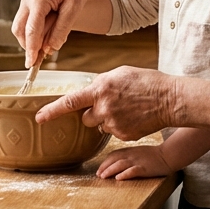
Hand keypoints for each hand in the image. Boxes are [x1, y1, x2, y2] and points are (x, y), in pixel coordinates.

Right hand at [13, 0, 92, 66]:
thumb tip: (50, 48)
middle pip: (19, 29)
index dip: (31, 49)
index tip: (31, 64)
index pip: (31, 30)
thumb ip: (62, 29)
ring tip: (45, 47)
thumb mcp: (74, 8)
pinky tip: (45, 35)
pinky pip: (26, 18)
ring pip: (20, 25)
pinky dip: (32, 30)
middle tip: (39, 59)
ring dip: (30, 38)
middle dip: (27, 45)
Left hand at [36, 66, 175, 140]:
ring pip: (99, 125)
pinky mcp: (123, 135)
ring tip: (127, 109)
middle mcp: (103, 107)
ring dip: (107, 119)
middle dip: (92, 113)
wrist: (170, 99)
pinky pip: (113, 132)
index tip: (39, 118)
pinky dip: (120, 126)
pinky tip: (134, 117)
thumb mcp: (120, 73)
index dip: (52, 111)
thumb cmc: (147, 82)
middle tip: (111, 104)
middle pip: (85, 117)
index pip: (70, 101)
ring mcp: (113, 123)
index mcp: (100, 88)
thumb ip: (101, 83)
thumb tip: (90, 92)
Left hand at [97, 145, 172, 179]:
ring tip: (103, 177)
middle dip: (104, 167)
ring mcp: (138, 161)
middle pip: (114, 159)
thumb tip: (118, 162)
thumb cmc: (154, 155)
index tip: (99, 169)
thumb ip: (129, 155)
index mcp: (130, 151)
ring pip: (120, 164)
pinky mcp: (144, 168)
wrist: (168, 154)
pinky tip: (119, 178)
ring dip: (110, 170)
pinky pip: (133, 171)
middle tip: (98, 175)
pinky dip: (125, 174)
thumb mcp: (139, 151)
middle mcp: (132, 155)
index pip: (113, 154)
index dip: (105, 162)